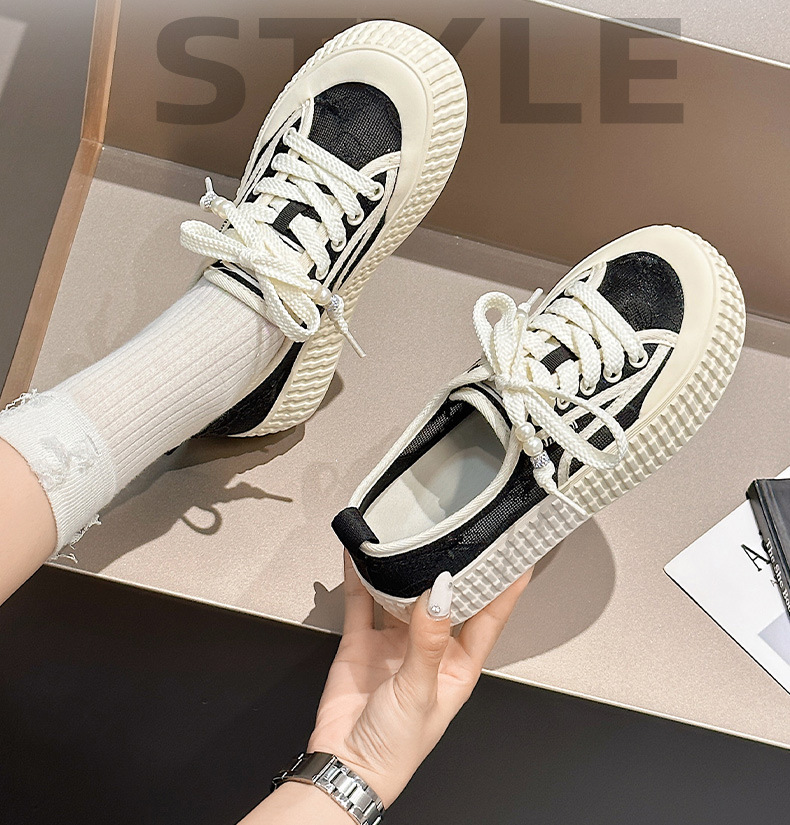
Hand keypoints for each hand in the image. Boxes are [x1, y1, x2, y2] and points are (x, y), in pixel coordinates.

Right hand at [308, 553, 531, 806]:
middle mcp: (430, 650)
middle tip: (462, 532)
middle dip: (454, 568)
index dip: (506, 587)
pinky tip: (361, 558)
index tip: (518, 556)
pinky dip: (360, 578)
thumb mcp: (421, 692)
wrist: (345, 767)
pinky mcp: (363, 642)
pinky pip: (362, 602)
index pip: (490, 617)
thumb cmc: (395, 749)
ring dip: (406, 570)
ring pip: (404, 595)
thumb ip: (429, 641)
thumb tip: (441, 595)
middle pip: (447, 599)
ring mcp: (395, 643)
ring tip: (411, 537)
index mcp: (458, 666)